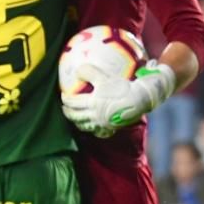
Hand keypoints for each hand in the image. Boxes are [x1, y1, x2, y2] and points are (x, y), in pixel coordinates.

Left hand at [61, 61, 175, 132]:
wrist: (140, 99)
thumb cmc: (121, 88)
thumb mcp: (104, 77)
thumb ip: (89, 72)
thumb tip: (77, 71)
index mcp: (91, 103)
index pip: (72, 103)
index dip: (65, 99)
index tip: (63, 95)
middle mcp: (94, 116)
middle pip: (75, 116)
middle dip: (67, 112)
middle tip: (64, 108)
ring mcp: (102, 124)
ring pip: (84, 126)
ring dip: (77, 122)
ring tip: (75, 118)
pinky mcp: (110, 128)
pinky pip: (97, 132)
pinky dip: (91, 130)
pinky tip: (91, 127)